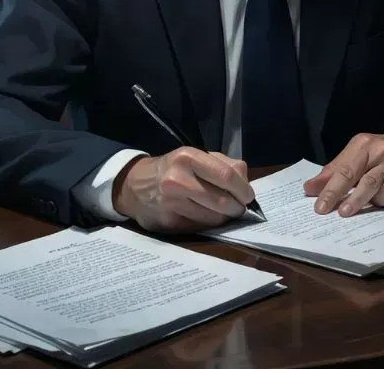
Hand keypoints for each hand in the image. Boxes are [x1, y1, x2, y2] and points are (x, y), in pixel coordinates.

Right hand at [112, 147, 253, 232]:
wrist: (135, 185)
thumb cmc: (174, 168)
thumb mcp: (196, 156)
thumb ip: (224, 165)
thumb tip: (246, 184)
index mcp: (188, 156)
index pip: (226, 176)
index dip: (243, 189)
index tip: (248, 196)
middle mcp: (177, 178)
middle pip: (222, 200)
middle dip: (237, 207)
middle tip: (239, 207)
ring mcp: (171, 202)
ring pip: (213, 218)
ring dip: (224, 217)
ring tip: (222, 211)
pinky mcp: (168, 222)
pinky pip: (200, 227)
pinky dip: (208, 224)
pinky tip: (204, 216)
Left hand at [303, 132, 383, 216]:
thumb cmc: (378, 153)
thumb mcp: (356, 155)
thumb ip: (334, 171)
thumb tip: (310, 188)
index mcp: (363, 144)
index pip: (344, 170)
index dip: (331, 190)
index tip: (320, 207)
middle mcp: (382, 152)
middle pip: (364, 182)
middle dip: (350, 200)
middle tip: (339, 214)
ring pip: (381, 193)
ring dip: (369, 203)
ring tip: (363, 203)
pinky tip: (382, 198)